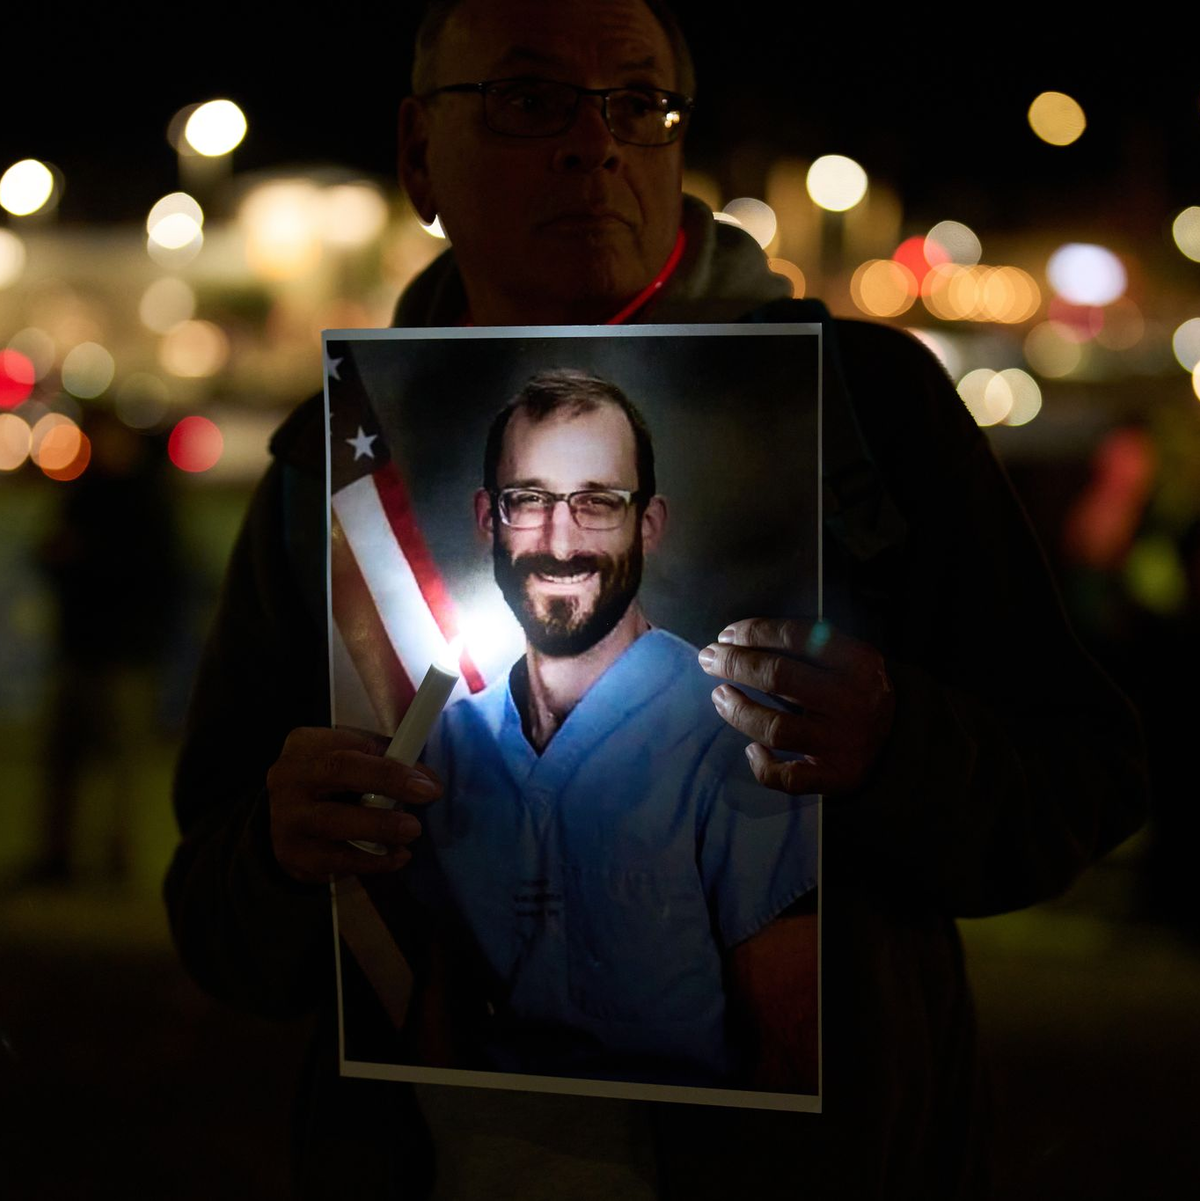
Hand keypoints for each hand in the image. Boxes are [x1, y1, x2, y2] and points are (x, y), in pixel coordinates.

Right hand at [266, 727, 442, 883]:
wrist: (285, 819)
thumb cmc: (330, 782)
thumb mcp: (350, 757)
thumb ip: (386, 761)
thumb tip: (428, 781)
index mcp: (305, 744)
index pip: (351, 750)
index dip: (390, 769)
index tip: (427, 785)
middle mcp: (288, 777)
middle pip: (336, 775)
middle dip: (384, 788)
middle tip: (420, 810)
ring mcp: (284, 818)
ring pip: (332, 824)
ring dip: (378, 831)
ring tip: (409, 835)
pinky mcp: (290, 854)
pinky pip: (332, 861)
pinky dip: (368, 862)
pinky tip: (394, 858)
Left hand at [698, 618, 894, 795]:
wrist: (901, 741)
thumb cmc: (855, 691)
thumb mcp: (846, 659)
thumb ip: (806, 647)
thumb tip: (736, 640)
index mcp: (859, 662)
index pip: (795, 636)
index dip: (753, 632)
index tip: (725, 635)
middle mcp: (853, 701)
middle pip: (777, 676)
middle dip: (734, 664)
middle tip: (709, 659)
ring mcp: (844, 742)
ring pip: (775, 727)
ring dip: (738, 710)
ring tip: (720, 696)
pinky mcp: (835, 777)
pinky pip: (788, 777)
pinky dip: (763, 765)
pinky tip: (751, 750)